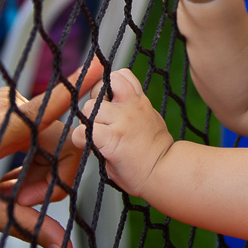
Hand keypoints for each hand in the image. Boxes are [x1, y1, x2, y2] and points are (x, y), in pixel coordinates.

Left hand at [0, 58, 103, 247]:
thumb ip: (24, 225)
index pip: (49, 104)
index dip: (78, 87)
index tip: (102, 67)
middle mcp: (6, 108)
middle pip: (59, 141)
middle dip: (52, 178)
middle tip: (25, 204)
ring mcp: (6, 102)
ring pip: (48, 139)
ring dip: (40, 172)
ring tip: (10, 195)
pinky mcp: (5, 103)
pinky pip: (35, 132)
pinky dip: (29, 159)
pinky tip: (7, 179)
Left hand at [72, 68, 173, 197]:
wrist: (166, 172)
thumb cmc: (156, 150)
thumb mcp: (151, 118)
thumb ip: (135, 106)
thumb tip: (121, 99)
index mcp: (139, 101)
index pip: (120, 76)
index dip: (109, 86)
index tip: (110, 102)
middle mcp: (130, 107)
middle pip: (99, 88)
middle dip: (95, 103)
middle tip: (101, 122)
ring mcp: (121, 122)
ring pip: (89, 108)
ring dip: (88, 122)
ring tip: (97, 136)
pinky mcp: (112, 140)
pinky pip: (84, 131)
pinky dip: (81, 138)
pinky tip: (89, 146)